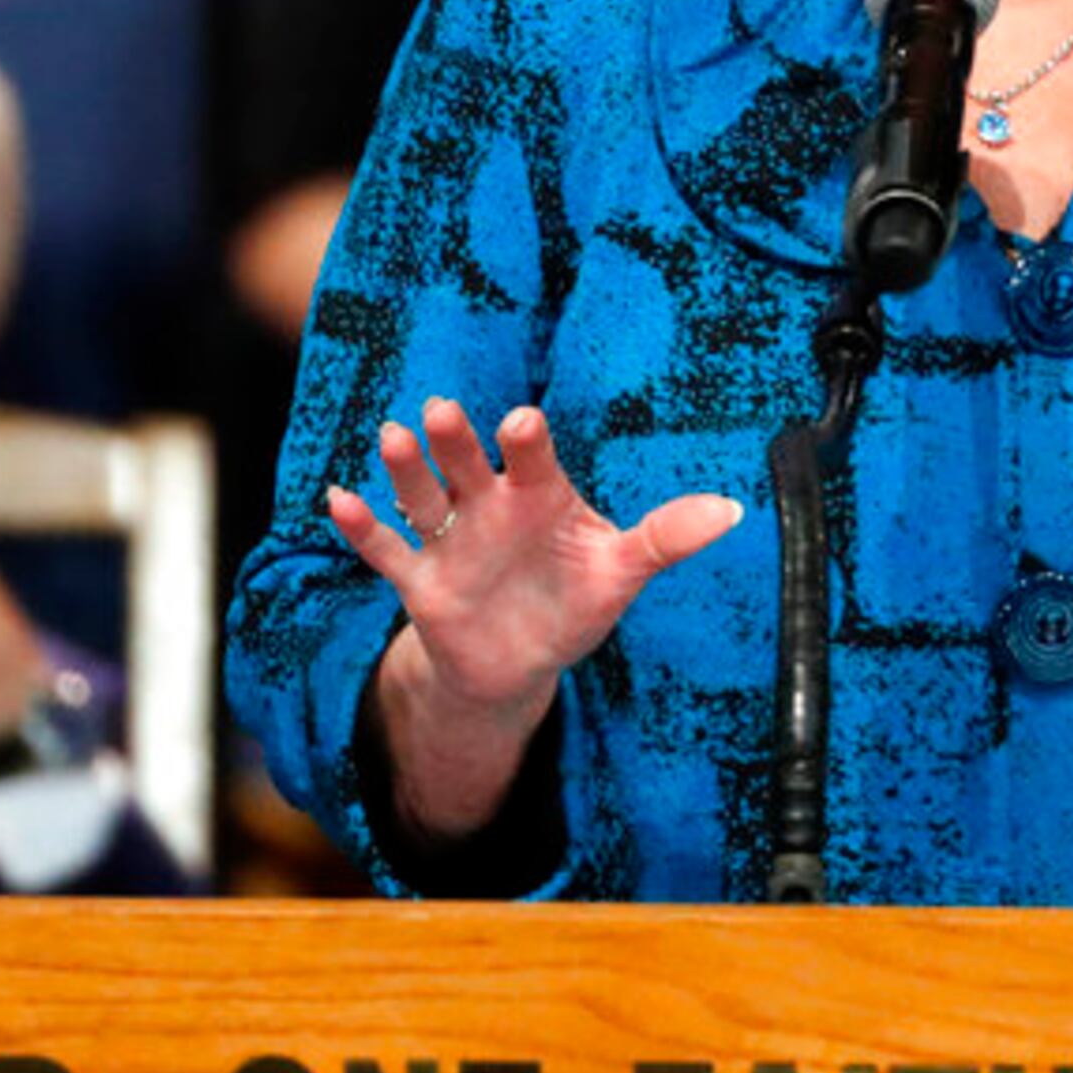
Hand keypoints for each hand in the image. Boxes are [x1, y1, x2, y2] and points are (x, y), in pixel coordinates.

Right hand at [329, 396, 742, 839]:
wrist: (519, 661)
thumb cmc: (574, 601)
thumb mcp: (621, 572)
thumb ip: (666, 538)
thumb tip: (733, 511)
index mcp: (540, 496)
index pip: (534, 460)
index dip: (527, 443)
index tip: (523, 424)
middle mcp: (489, 507)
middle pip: (468, 466)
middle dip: (456, 442)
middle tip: (443, 411)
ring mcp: (451, 542)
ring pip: (423, 498)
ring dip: (406, 470)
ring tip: (392, 436)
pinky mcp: (421, 582)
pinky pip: (387, 553)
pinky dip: (363, 530)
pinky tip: (338, 499)